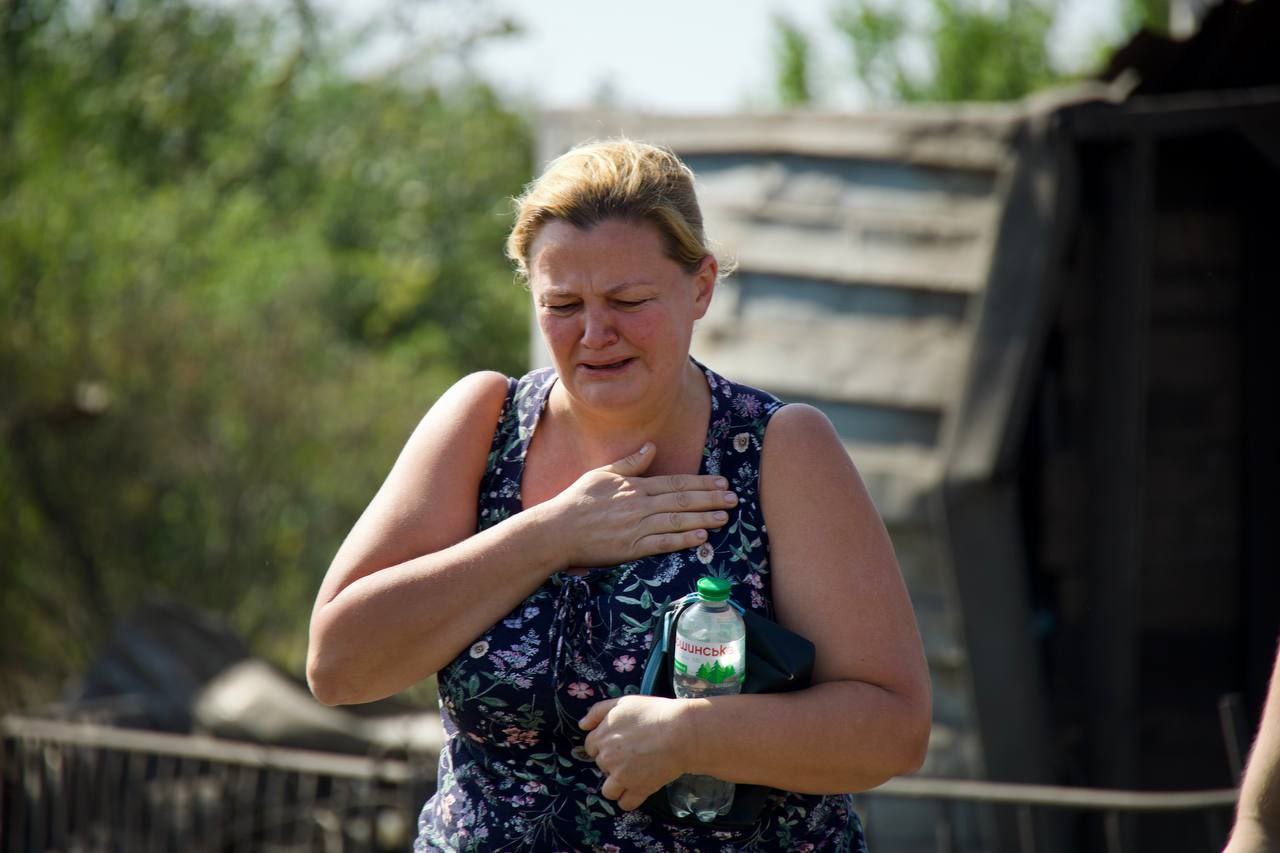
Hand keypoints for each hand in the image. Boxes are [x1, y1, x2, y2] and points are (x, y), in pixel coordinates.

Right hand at [546, 443, 737, 568]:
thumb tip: (650, 447)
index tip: (721, 482)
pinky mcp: (631, 548)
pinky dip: (683, 540)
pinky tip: (701, 538)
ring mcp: (636, 527)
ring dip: (703, 518)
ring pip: (677, 521)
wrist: (557, 530)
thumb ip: (630, 462)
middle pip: (682, 500)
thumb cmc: (577, 500)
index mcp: (634, 486)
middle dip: (710, 499)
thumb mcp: (602, 473)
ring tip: (724, 517)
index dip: (701, 483)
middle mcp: (639, 505)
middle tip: (733, 498)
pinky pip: (662, 543)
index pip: (675, 482)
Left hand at [580, 695, 694, 811]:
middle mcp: (607, 759)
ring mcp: (622, 777)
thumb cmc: (653, 713)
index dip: (605, 744)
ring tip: (635, 774)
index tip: (621, 742)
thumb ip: (598, 712)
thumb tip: (581, 725)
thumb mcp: (623, 703)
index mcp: (601, 737)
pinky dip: (630, 799)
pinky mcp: (638, 790)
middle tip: (634, 753)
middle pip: (602, 767)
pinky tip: (639, 788)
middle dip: (614, 762)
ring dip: (618, 785)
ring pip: (609, 790)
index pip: (591, 747)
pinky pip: (625, 803)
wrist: (680, 732)